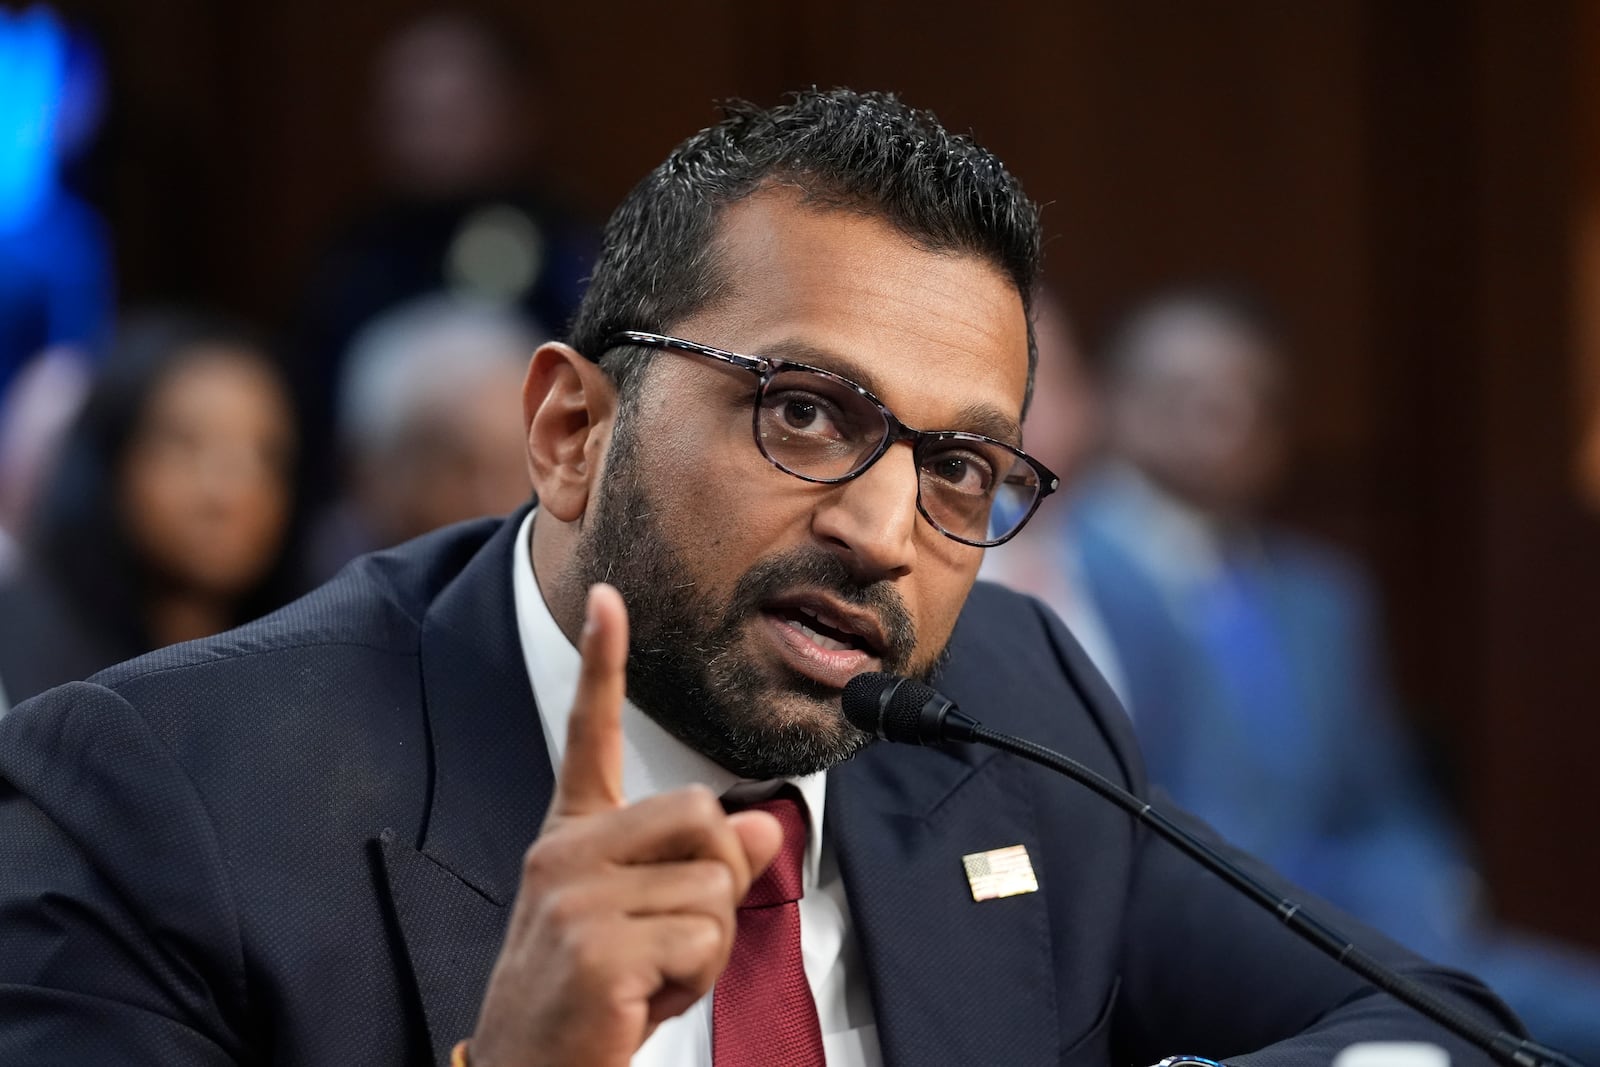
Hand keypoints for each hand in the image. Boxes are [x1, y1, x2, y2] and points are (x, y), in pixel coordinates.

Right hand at [468, 584, 783, 1066]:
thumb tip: (765, 829)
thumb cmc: (591, 998)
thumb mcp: (648, 924)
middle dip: (719, 878)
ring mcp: (574, 898)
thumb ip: (702, 870)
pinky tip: (644, 1000)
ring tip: (652, 974)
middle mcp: (566, 852)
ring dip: (709, 945)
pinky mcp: (594, 949)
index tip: (607, 598)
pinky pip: (703, 940)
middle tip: (675, 936)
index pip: (590, 735)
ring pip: (715, 886)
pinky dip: (696, 980)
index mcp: (573, 836)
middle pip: (704, 813)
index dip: (603, 664)